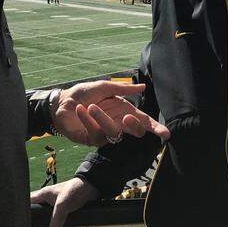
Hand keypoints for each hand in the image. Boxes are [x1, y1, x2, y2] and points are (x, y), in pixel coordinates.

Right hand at [29, 177, 100, 226]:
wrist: (92, 187)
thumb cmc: (74, 190)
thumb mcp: (62, 205)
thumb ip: (56, 220)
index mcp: (42, 195)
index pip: (26, 204)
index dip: (23, 214)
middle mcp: (46, 200)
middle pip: (36, 214)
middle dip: (37, 225)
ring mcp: (55, 206)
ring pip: (47, 218)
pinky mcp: (64, 210)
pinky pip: (57, 221)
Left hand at [52, 81, 169, 146]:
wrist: (61, 102)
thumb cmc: (83, 94)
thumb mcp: (104, 88)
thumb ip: (124, 89)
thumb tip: (144, 87)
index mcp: (123, 111)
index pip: (143, 121)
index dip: (155, 128)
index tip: (166, 134)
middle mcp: (118, 123)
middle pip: (134, 131)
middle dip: (135, 127)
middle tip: (128, 117)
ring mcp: (105, 133)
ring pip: (114, 132)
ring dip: (103, 118)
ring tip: (91, 107)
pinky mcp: (92, 139)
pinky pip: (96, 133)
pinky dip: (88, 120)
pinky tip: (80, 110)